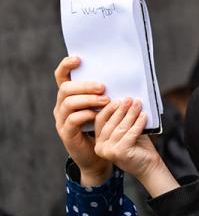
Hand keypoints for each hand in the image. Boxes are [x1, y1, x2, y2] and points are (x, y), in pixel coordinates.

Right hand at [53, 56, 109, 184]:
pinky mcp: (66, 134)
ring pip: (68, 103)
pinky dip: (86, 115)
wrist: (101, 156)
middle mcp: (61, 107)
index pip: (61, 77)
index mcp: (69, 97)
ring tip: (106, 100)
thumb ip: (106, 92)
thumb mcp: (106, 107)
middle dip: (85, 85)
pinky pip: (73, 120)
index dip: (66, 66)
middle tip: (103, 87)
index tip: (79, 59)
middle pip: (66, 88)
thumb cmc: (106, 127)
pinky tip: (97, 114)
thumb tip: (120, 72)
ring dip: (88, 99)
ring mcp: (61, 120)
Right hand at [92, 99, 179, 197]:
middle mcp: (100, 147)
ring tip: (138, 104)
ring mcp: (109, 151)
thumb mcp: (127, 132)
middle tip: (129, 99)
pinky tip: (144, 116)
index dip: (108, 109)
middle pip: (110, 123)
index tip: (118, 98)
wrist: (149, 167)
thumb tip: (126, 101)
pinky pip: (130, 134)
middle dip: (121, 109)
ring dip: (130, 114)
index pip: (99, 121)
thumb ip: (123, 120)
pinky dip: (138, 123)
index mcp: (99, 141)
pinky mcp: (120, 152)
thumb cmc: (139, 147)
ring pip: (120, 128)